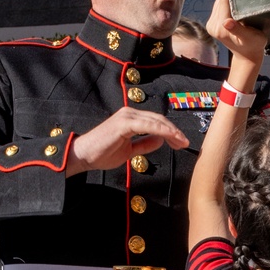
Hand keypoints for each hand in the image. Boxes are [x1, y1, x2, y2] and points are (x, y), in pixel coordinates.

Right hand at [66, 108, 188, 175]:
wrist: (84, 155)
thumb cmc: (102, 154)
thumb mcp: (129, 151)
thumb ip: (144, 144)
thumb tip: (160, 140)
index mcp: (131, 119)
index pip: (155, 122)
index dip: (170, 132)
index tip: (181, 143)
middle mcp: (129, 113)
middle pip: (159, 119)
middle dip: (174, 131)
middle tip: (185, 143)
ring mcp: (127, 117)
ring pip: (156, 121)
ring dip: (171, 131)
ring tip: (182, 142)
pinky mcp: (124, 123)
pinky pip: (147, 126)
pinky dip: (161, 131)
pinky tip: (171, 137)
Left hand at [206, 0, 266, 65]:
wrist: (247, 56)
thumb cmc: (253, 46)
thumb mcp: (250, 38)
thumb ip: (238, 30)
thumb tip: (227, 22)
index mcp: (221, 28)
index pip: (223, 2)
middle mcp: (213, 25)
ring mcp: (212, 23)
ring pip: (219, 0)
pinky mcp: (213, 22)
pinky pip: (219, 4)